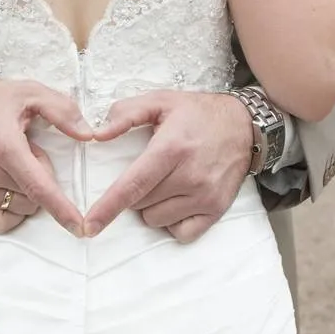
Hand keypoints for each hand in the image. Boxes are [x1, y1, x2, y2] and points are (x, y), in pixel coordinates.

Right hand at [0, 78, 92, 235]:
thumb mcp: (31, 92)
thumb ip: (62, 110)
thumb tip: (88, 134)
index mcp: (4, 147)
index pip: (38, 187)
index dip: (61, 209)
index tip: (79, 227)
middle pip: (34, 197)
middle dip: (42, 178)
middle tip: (29, 151)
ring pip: (21, 208)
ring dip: (27, 192)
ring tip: (14, 163)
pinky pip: (0, 220)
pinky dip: (13, 209)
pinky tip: (10, 185)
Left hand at [83, 91, 252, 242]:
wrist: (245, 125)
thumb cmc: (196, 113)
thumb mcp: (160, 100)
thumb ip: (126, 113)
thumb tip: (97, 134)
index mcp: (171, 148)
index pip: (133, 185)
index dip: (108, 207)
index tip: (90, 225)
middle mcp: (190, 176)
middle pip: (141, 204)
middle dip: (134, 193)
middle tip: (149, 172)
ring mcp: (205, 196)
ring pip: (157, 220)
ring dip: (152, 207)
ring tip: (165, 184)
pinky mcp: (217, 210)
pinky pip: (182, 233)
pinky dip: (173, 222)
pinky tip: (176, 201)